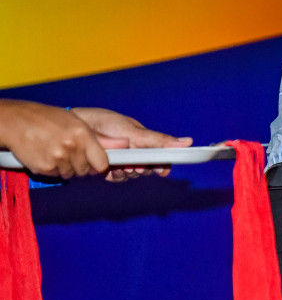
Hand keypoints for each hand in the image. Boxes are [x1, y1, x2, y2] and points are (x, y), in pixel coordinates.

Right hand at [0, 99, 110, 178]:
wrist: (18, 122)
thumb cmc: (47, 119)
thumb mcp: (76, 122)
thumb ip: (93, 138)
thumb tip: (116, 148)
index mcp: (83, 135)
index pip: (102, 162)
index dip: (99, 164)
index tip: (96, 162)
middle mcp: (71, 148)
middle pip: (85, 170)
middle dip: (81, 165)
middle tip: (71, 154)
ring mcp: (57, 159)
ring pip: (70, 173)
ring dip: (65, 166)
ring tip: (56, 151)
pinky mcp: (44, 167)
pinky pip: (55, 174)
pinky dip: (52, 168)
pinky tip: (46, 154)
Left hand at [69, 106, 190, 180]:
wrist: (74, 125)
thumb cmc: (103, 122)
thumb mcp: (133, 130)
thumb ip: (158, 140)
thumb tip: (188, 142)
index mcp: (144, 141)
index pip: (161, 157)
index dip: (163, 165)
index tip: (161, 171)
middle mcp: (134, 152)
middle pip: (147, 169)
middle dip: (141, 169)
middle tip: (132, 166)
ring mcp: (120, 160)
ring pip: (131, 175)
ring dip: (126, 173)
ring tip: (118, 166)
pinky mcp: (106, 167)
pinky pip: (116, 178)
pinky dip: (113, 176)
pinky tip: (107, 169)